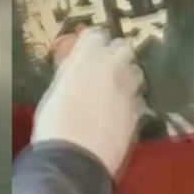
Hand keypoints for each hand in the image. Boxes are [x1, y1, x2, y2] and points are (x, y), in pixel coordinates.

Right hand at [31, 27, 147, 176]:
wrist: (75, 158)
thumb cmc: (54, 123)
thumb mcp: (56, 90)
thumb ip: (71, 72)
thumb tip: (75, 65)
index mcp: (88, 58)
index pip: (97, 34)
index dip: (93, 41)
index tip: (88, 49)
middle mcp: (113, 67)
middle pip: (123, 47)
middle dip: (116, 54)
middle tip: (106, 67)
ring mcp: (129, 89)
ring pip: (136, 71)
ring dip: (128, 76)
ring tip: (117, 89)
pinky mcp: (139, 111)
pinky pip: (139, 98)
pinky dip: (132, 101)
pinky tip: (122, 112)